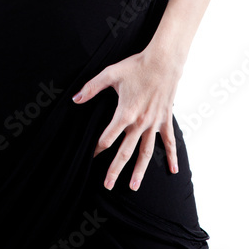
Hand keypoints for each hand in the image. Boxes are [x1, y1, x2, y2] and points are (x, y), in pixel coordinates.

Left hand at [72, 46, 183, 191]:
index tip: (90, 155)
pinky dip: (172, 156)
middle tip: (107, 185)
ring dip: (139, 170)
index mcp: (125, 113)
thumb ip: (92, 87)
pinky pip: (169, 141)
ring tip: (134, 186)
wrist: (163, 61)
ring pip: (146, 152)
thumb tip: (75, 99)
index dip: (97, 148)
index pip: (107, 137)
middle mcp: (139, 123)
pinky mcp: (165, 120)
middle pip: (124, 151)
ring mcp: (154, 123)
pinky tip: (173, 171)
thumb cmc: (136, 66)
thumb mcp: (110, 74)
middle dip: (115, 169)